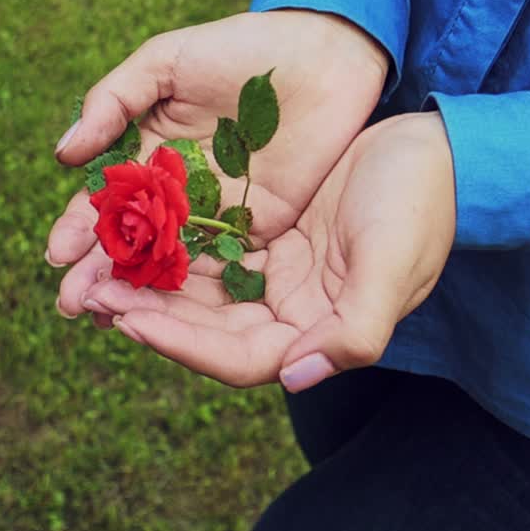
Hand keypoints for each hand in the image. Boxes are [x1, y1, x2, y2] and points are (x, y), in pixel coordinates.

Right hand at [48, 11, 389, 325]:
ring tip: (107, 318)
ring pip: (166, 263)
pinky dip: (191, 292)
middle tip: (73, 304)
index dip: (77, 228)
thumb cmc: (241, 47)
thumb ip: (113, 102)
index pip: (103, 202)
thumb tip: (63, 156)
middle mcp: (174, 193)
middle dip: (98, 274)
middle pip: (127, 243)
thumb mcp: (167, 62)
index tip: (57, 255)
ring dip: (136, 293)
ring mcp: (215, 215)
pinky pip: (220, 265)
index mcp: (147, 155)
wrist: (324, 52)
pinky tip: (167, 316)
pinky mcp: (259, 229)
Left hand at [79, 112, 455, 390]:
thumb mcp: (392, 265)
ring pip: (203, 293)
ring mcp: (279, 278)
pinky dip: (175, 248)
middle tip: (92, 296)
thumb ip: (356, 330)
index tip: (129, 319)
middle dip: (151, 314)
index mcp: (320, 332)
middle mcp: (293, 314)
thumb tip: (297, 379)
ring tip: (99, 270)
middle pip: (208, 330)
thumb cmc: (419, 206)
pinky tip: (136, 234)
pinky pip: (212, 252)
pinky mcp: (271, 240)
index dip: (182, 345)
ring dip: (153, 285)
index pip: (239, 358)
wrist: (437, 152)